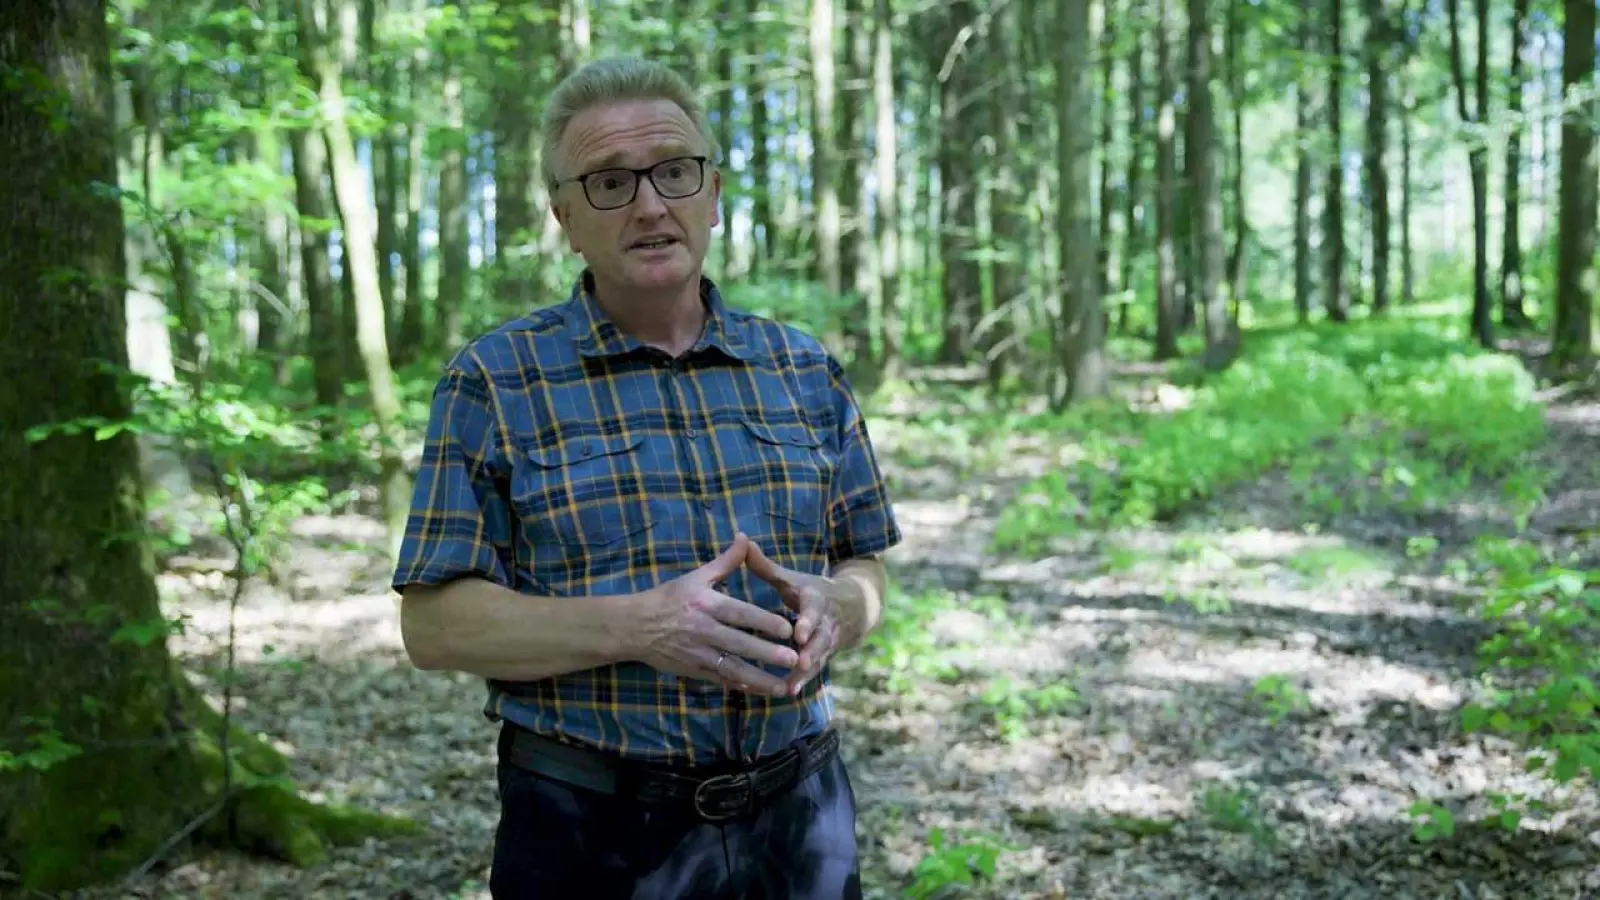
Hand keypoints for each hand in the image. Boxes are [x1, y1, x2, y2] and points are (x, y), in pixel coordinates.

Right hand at [629, 533, 797, 696]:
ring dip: (759, 679)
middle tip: (794, 660)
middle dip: (767, 654)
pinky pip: (720, 680)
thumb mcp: (696, 577)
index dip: (764, 622)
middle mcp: (703, 630)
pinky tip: (760, 691)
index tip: (788, 629)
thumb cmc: (668, 598)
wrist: (634, 627)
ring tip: (784, 687)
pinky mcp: (693, 671)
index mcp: (706, 604)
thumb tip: (745, 537)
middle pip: (740, 643)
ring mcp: (698, 653)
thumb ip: (725, 561)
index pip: (740, 614)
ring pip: (733, 668)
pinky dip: (740, 686)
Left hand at [745, 542, 848, 695]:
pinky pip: (813, 670)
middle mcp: (826, 623)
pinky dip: (801, 681)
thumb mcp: (792, 578)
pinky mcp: (823, 656)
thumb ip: (766, 566)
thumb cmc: (810, 591)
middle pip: (820, 639)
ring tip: (791, 685)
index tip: (799, 632)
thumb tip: (743, 541)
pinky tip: (787, 691)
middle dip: (811, 652)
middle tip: (799, 663)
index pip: (814, 610)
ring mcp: (827, 642)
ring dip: (805, 672)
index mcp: (817, 600)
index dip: (809, 621)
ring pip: (818, 658)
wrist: (851, 607)